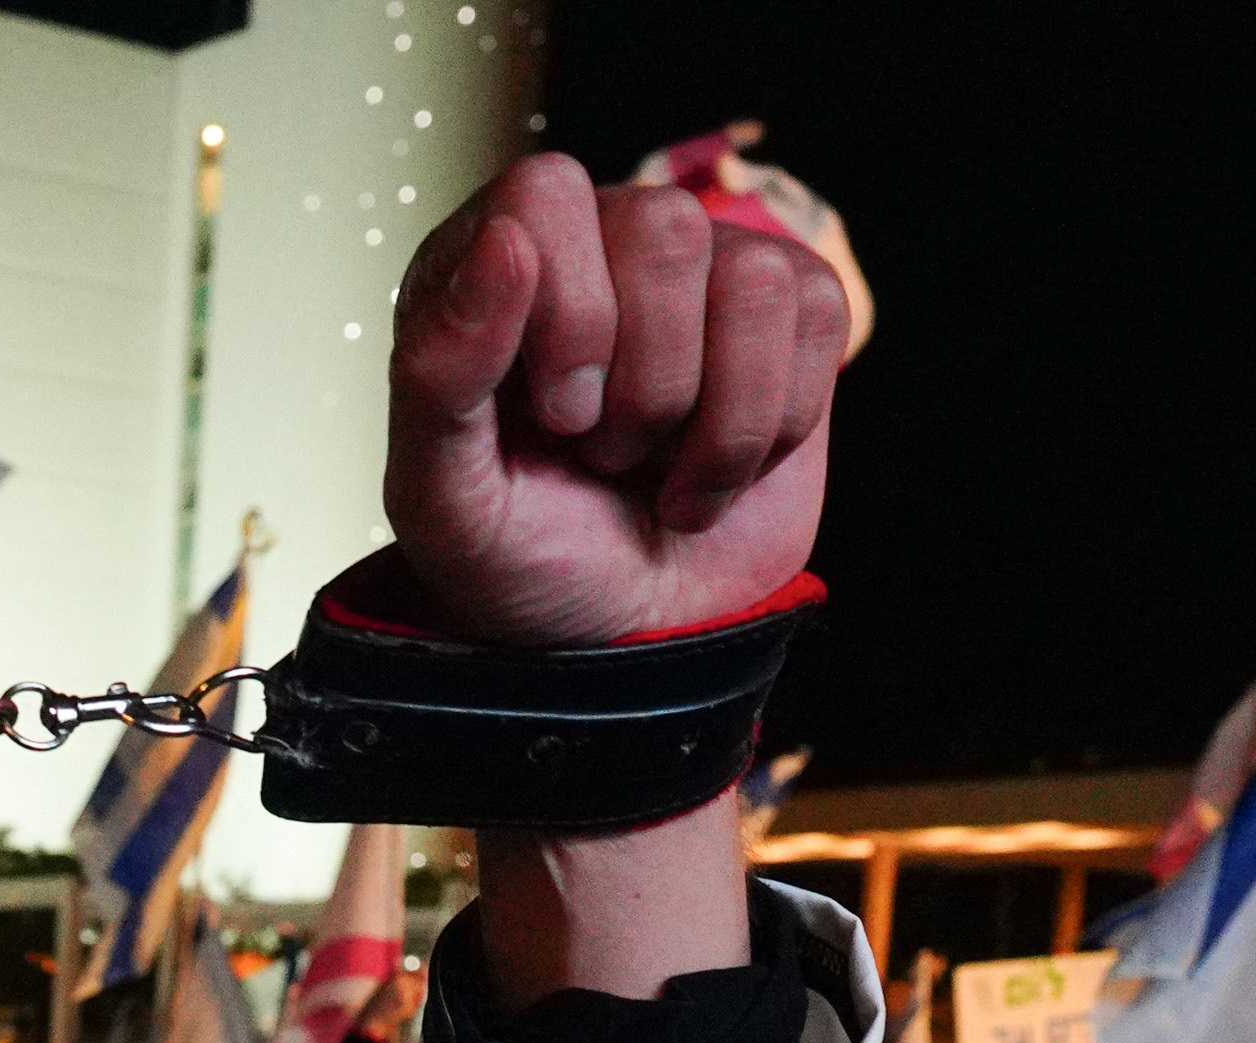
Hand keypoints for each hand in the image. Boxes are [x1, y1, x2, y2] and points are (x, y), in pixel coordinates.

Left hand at [385, 155, 847, 650]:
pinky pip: (816, 314)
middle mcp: (599, 241)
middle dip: (643, 384)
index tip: (559, 417)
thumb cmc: (523, 561)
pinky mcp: (791, 310)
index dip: (569, 311)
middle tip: (604, 453)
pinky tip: (717, 468)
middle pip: (663, 227)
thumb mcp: (443, 502)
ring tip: (658, 468)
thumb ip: (439, 373)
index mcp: (490, 264)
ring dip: (712, 420)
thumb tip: (504, 239)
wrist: (623, 635)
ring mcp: (703, 268)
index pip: (545, 193)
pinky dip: (773, 428)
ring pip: (750, 278)